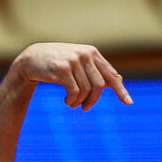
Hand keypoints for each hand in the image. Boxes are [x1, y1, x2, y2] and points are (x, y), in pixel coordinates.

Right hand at [12, 43, 131, 110]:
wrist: (32, 59)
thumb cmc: (58, 62)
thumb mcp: (79, 63)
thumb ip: (97, 70)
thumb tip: (119, 80)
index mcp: (92, 53)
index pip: (111, 74)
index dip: (121, 90)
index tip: (129, 103)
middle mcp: (85, 54)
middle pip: (99, 85)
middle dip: (93, 100)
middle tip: (85, 108)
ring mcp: (73, 61)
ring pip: (86, 90)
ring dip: (80, 102)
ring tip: (72, 104)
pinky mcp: (62, 69)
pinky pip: (74, 91)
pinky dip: (72, 100)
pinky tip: (67, 102)